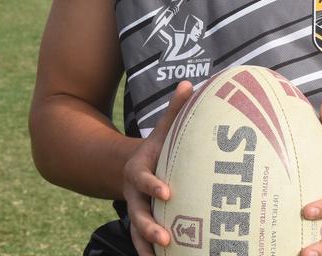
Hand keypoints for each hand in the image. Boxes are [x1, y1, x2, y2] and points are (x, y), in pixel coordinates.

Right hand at [123, 81, 194, 255]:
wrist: (130, 167)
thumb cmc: (156, 148)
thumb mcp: (162, 130)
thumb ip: (175, 111)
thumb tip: (191, 83)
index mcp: (138, 171)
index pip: (145, 180)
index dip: (154, 186)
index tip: (168, 193)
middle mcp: (134, 196)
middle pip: (138, 213)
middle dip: (149, 226)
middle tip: (165, 236)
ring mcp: (137, 212)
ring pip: (139, 232)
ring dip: (149, 244)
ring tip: (164, 254)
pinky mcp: (142, 225)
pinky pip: (144, 243)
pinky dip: (151, 252)